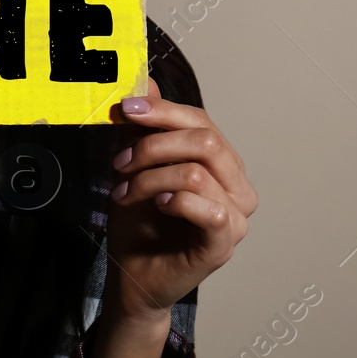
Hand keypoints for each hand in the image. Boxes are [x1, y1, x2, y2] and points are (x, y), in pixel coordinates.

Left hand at [104, 78, 256, 321]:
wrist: (132, 276)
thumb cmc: (140, 222)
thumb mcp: (136, 166)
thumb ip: (146, 126)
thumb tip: (145, 81)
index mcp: (222, 163)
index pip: (201, 121)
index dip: (163, 111)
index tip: (125, 110)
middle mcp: (238, 186)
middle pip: (205, 141)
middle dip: (153, 146)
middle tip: (119, 162)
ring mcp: (236, 217)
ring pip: (197, 172)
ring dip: (150, 178)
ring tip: (125, 193)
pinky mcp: (224, 243)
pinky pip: (209, 209)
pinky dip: (176, 200)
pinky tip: (157, 205)